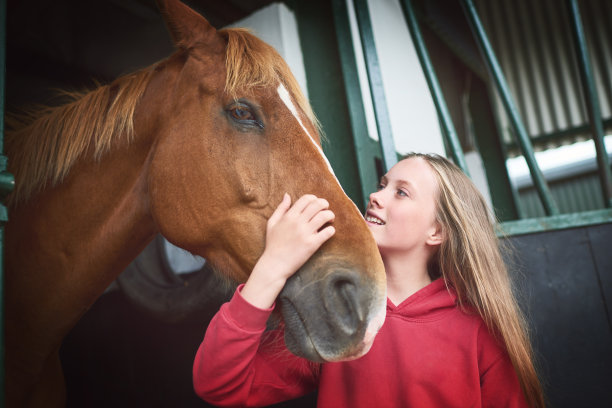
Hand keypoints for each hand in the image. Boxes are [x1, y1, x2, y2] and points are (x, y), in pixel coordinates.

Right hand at [241, 194, 335, 308]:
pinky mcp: (312, 244)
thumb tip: (287, 195)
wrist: (274, 264)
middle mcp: (298, 222)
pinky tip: (328, 232)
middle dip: (325, 204)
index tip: (316, 204)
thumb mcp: (272, 223)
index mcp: (289, 216)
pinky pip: (328, 232)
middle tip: (326, 209)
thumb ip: (280, 208)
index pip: (306, 199)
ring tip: (330, 219)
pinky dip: (331, 230)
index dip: (314, 198)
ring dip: (330, 215)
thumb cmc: (272, 244)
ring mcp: (305, 233)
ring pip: (325, 216)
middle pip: (317, 205)